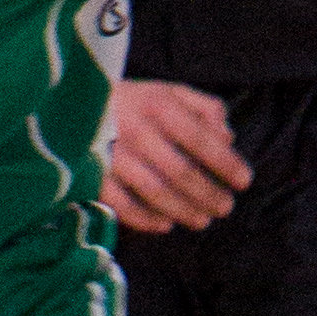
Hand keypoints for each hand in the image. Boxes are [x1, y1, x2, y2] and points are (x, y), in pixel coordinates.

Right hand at [100, 80, 247, 233]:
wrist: (72, 103)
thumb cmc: (132, 101)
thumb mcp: (169, 91)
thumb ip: (204, 108)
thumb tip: (228, 138)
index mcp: (159, 105)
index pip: (201, 139)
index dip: (226, 163)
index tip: (244, 181)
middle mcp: (137, 130)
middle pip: (181, 171)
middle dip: (208, 194)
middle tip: (225, 207)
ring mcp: (113, 155)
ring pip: (155, 191)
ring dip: (183, 210)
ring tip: (202, 221)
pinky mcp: (93, 174)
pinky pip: (121, 203)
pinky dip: (145, 218)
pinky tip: (164, 224)